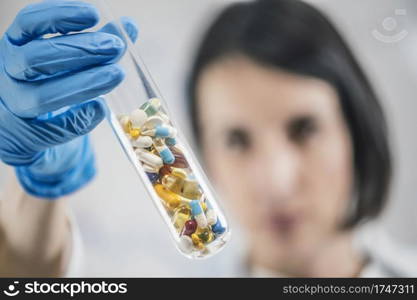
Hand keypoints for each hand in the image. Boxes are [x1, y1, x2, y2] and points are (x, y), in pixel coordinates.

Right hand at [0, 0, 137, 197]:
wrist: (27, 129)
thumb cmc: (51, 83)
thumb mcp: (69, 60)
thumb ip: (97, 44)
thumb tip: (128, 26)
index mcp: (15, 45)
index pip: (29, 23)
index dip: (59, 16)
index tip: (94, 15)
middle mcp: (8, 73)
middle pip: (36, 58)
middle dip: (80, 50)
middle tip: (116, 47)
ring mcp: (13, 105)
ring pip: (42, 96)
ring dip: (84, 84)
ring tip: (117, 75)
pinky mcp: (24, 136)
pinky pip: (52, 130)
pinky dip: (79, 119)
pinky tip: (101, 108)